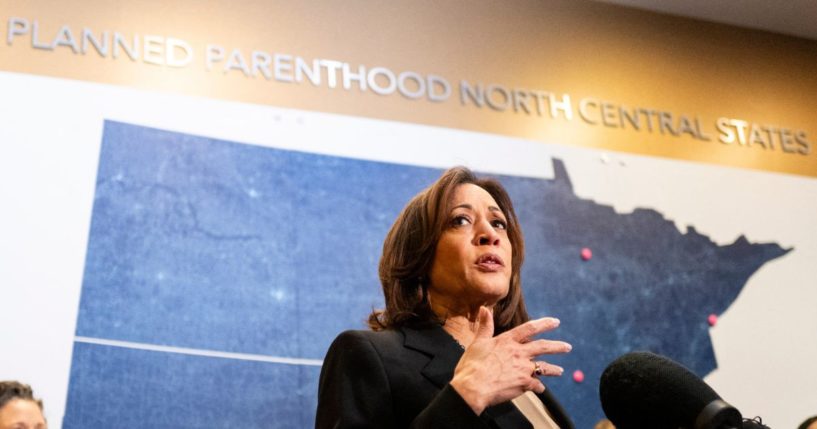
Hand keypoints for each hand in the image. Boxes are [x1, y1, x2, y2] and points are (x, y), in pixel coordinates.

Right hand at [449, 306, 571, 414]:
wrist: (473, 387)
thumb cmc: (472, 365)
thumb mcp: (477, 342)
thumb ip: (485, 326)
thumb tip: (483, 309)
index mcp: (507, 341)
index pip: (530, 328)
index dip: (544, 324)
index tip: (555, 322)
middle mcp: (518, 353)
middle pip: (543, 347)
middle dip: (557, 347)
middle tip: (568, 347)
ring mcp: (523, 369)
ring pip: (543, 367)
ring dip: (553, 369)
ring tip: (560, 371)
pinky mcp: (524, 384)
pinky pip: (536, 385)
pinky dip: (539, 387)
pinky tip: (540, 389)